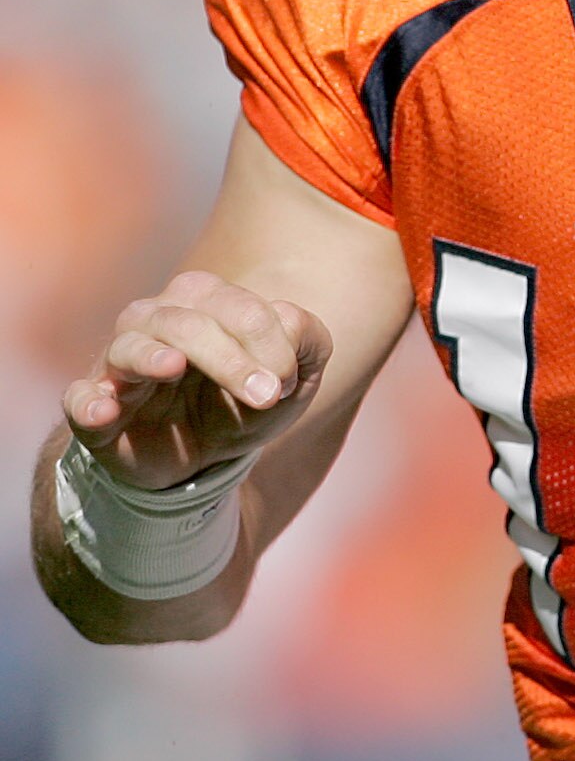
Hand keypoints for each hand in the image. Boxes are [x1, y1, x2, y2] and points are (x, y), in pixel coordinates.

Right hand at [63, 270, 332, 490]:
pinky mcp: (95, 406)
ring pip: (132, 347)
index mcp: (204, 303)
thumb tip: (287, 323)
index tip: (288, 384)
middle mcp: (155, 321)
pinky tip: (103, 410)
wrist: (203, 458)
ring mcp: (120, 362)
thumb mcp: (293, 378)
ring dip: (153, 358)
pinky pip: (80, 398)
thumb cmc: (244, 401)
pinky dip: (89, 401)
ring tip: (173, 368)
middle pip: (187, 323)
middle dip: (230, 358)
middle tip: (267, 396)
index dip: (269, 343)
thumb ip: (307, 340)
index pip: (236, 307)